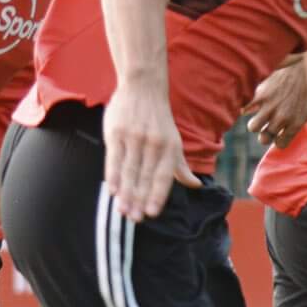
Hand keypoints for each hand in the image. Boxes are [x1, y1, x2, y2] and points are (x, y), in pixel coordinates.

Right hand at [103, 78, 196, 220]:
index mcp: (170, 148)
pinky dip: (113, 176)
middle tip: (134, 219)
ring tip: (122, 211)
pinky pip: (114, 159)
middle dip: (139, 200)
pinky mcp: (117, 133)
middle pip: (145, 178)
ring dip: (125, 193)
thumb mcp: (174, 141)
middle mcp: (154, 144)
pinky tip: (112, 190)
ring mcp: (134, 138)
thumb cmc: (158, 120)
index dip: (157, 196)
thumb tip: (195, 185)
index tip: (152, 213)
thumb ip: (180, 165)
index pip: (163, 177)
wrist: (143, 88)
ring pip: (129, 171)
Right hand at [246, 59, 306, 148]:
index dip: (279, 141)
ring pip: (252, 127)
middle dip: (265, 134)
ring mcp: (269, 106)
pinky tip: (251, 103)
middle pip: (264, 138)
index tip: (279, 135)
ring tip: (260, 115)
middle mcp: (281, 118)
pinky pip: (245, 107)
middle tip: (268, 126)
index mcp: (296, 123)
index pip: (281, 144)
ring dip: (255, 123)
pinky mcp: (260, 92)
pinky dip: (245, 107)